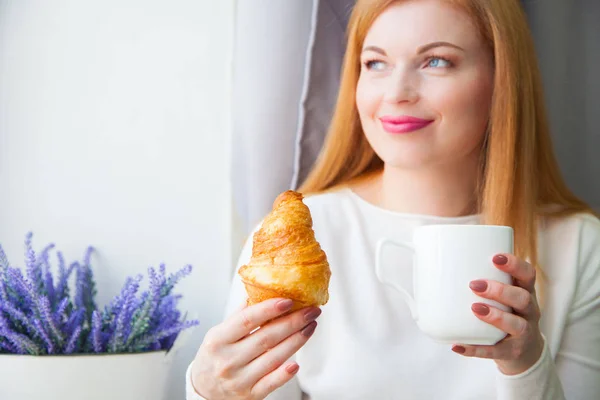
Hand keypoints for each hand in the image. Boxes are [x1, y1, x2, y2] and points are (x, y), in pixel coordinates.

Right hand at [191, 298, 320, 399]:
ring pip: (273, 358)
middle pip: (266, 338)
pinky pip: (270, 383)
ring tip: (311, 326)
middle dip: (293, 322)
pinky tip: (297, 363)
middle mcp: (228, 360)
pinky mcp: (250, 395)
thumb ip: (240, 315)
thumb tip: (262, 290)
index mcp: (218, 339)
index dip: (269, 309)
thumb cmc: (215, 357)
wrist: (205, 391)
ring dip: (296, 341)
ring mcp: (239, 379)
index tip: (289, 300)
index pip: (246, 320)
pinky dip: (284, 374)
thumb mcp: (219, 334)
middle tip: (312, 310)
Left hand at [451, 254, 544, 374]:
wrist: (526, 352)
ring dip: (495, 316)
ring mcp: (524, 334)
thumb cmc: (508, 314)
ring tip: (474, 308)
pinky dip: (476, 349)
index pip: (528, 275)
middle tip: (475, 285)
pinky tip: (458, 345)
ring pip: (516, 325)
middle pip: (522, 299)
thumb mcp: (506, 297)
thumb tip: (441, 266)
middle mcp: (529, 312)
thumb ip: (486, 282)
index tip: (495, 257)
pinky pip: (495, 352)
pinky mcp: (512, 352)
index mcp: (526, 293)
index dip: (515, 265)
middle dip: (500, 291)